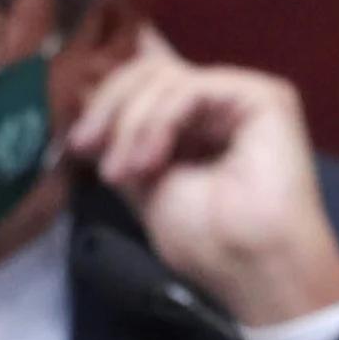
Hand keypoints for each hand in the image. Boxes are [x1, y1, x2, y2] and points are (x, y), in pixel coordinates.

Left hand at [68, 31, 338, 330]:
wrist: (254, 268)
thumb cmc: (208, 243)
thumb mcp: (143, 185)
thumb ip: (122, 140)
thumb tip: (84, 96)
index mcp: (193, 123)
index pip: (146, 79)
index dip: (106, 92)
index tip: (76, 135)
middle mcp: (216, 103)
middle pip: (147, 71)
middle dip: (108, 108)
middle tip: (84, 148)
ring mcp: (239, 96)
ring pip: (163, 77)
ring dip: (130, 125)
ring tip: (122, 174)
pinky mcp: (262, 95)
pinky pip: (190, 88)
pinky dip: (159, 122)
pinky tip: (150, 162)